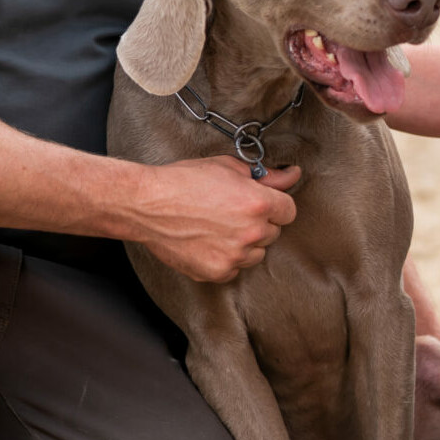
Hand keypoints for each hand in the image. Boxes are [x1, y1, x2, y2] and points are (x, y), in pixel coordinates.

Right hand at [124, 156, 299, 281]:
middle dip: (258, 223)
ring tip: (218, 227)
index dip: (274, 205)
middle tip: (231, 212)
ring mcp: (235, 255)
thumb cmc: (183, 182)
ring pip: (256, 254)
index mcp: (258, 203)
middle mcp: (251, 232)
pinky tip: (208, 242)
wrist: (147, 205)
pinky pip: (235, 269)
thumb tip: (291, 175)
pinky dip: (226, 259)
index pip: (288, 211)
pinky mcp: (217, 272)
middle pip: (273, 233)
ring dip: (245, 243)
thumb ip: (265, 176)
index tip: (260, 203)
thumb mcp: (227, 168)